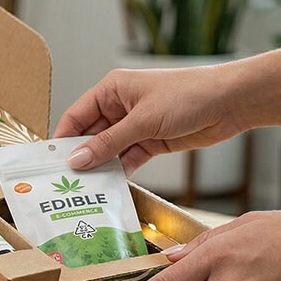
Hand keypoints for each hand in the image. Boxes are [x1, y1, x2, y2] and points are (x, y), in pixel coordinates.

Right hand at [52, 66, 246, 174]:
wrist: (231, 102)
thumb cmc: (188, 96)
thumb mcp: (143, 120)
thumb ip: (108, 143)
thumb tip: (76, 160)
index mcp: (112, 90)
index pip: (77, 116)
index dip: (63, 139)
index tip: (49, 163)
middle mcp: (120, 106)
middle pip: (91, 135)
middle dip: (80, 157)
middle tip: (66, 183)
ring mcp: (136, 125)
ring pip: (109, 150)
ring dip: (101, 168)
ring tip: (85, 190)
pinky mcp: (152, 141)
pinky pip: (128, 158)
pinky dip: (121, 171)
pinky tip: (111, 187)